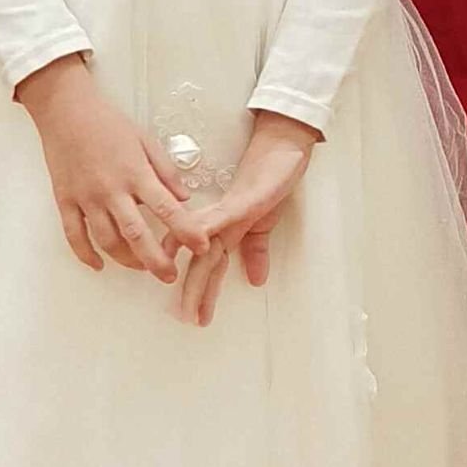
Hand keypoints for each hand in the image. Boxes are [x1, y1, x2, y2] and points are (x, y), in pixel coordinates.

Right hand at [16, 57, 190, 279]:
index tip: (201, 246)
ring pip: (106, 240)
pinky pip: (74, 235)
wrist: (66, 109)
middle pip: (136, 234)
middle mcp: (111, 189)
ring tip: (140, 267)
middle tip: (169, 276)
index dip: (187, 231)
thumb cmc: (106, 122)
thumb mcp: (144, 140)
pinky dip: (86, 255)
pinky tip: (99, 265)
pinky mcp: (65, 200)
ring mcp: (86, 197)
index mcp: (135, 173)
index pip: (167, 209)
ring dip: (126, 260)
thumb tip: (184, 197)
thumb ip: (166, 170)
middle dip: (156, 261)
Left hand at [171, 114, 317, 325]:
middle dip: (194, 292)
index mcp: (223, 230)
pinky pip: (220, 218)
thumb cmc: (268, 181)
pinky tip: (199, 248)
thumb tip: (256, 280)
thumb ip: (255, 251)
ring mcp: (227, 212)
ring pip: (206, 246)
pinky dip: (208, 232)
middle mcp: (219, 223)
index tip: (192, 315)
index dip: (200, 291)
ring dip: (197, 273)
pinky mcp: (240, 200)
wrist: (280, 148)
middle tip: (187, 318)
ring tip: (187, 297)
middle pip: (203, 263)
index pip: (209, 266)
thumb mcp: (263, 224)